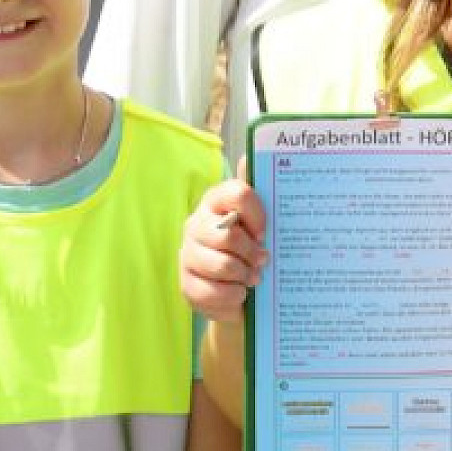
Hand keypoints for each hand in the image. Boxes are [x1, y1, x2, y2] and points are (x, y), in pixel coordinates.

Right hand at [179, 177, 266, 322]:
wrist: (242, 291)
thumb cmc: (254, 247)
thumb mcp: (262, 220)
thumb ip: (258, 191)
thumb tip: (250, 155)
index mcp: (216, 201)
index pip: (237, 194)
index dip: (257, 215)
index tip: (265, 232)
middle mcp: (196, 223)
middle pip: (229, 235)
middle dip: (252, 252)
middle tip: (263, 260)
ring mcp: (187, 254)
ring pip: (223, 265)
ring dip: (245, 275)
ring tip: (253, 277)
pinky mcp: (186, 284)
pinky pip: (213, 291)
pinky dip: (233, 295)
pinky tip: (239, 292)